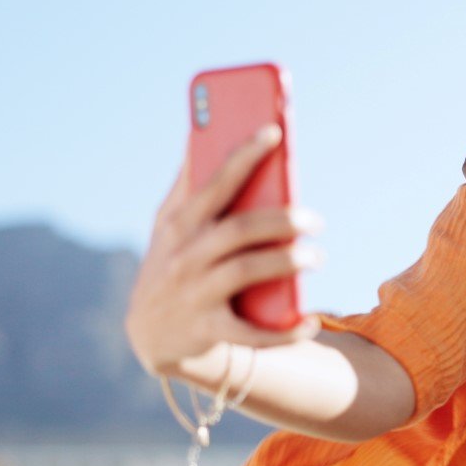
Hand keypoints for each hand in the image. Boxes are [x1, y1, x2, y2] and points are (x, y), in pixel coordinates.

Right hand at [125, 124, 321, 375]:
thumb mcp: (170, 225)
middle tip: (315, 221)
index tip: (274, 132)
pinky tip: (309, 321)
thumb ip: (188, 184)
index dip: (244, 156)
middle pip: (240, 229)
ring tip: (316, 257)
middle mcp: (186, 255)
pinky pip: (250, 332)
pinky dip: (283, 331)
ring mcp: (195, 293)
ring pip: (247, 271)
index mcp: (180, 223)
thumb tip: (201, 131)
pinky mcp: (208, 330)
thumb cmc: (172, 263)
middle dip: (284, 220)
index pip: (215, 183)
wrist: (149, 334)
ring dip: (289, 262)